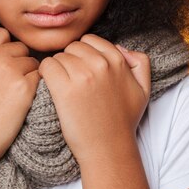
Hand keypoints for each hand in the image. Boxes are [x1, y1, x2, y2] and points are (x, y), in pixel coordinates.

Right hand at [0, 28, 40, 163]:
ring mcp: (10, 71)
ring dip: (28, 74)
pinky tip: (24, 100)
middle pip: (19, 47)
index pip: (1, 33)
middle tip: (10, 82)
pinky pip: (39, 77)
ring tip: (16, 93)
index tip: (2, 63)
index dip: (5, 46)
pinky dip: (35, 87)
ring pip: (31, 62)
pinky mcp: (24, 88)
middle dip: (18, 60)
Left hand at [38, 33, 150, 162]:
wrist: (108, 148)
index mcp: (117, 60)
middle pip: (73, 47)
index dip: (83, 54)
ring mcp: (82, 76)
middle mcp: (100, 64)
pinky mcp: (64, 89)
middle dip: (71, 60)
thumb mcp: (143, 89)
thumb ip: (140, 63)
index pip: (90, 40)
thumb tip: (122, 48)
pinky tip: (51, 87)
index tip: (83, 70)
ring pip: (59, 56)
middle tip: (73, 81)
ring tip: (64, 87)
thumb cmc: (123, 121)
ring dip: (58, 69)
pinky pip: (46, 66)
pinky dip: (45, 75)